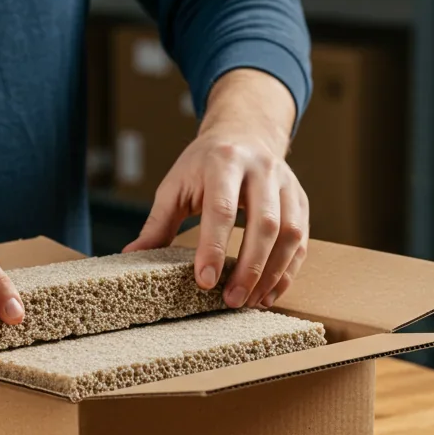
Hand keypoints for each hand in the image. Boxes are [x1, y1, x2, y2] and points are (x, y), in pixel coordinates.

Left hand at [124, 68, 308, 309]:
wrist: (244, 132)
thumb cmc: (204, 163)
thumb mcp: (176, 184)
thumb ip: (158, 222)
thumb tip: (131, 254)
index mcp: (224, 162)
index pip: (221, 209)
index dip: (213, 247)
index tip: (205, 282)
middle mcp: (261, 170)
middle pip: (265, 223)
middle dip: (250, 268)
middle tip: (231, 301)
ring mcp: (286, 184)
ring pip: (290, 234)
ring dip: (273, 274)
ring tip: (251, 302)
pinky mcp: (300, 200)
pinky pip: (301, 240)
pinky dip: (288, 271)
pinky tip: (269, 293)